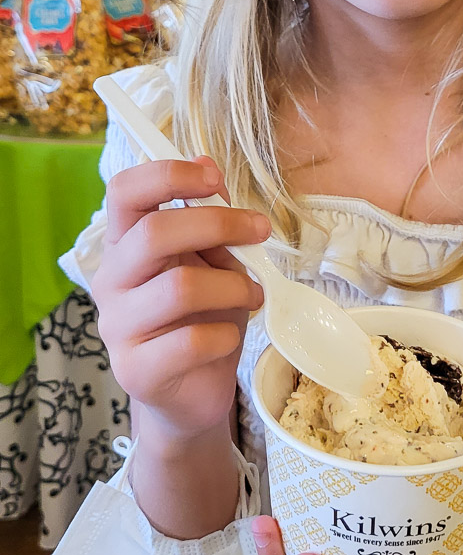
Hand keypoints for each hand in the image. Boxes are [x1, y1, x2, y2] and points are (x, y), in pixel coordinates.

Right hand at [91, 156, 269, 442]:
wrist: (193, 391)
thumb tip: (207, 163)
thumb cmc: (203, 316)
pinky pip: (192, 341)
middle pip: (154, 234)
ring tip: (253, 294)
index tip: (213, 180)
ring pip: (180, 288)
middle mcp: (111, 281)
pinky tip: (229, 336)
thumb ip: (207, 217)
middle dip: (218, 224)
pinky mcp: (137, 371)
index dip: (166, 175)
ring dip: (233, 285)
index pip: (123, 192)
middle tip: (260, 231)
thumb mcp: (212, 259)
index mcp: (124, 244)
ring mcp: (118, 328)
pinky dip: (225, 333)